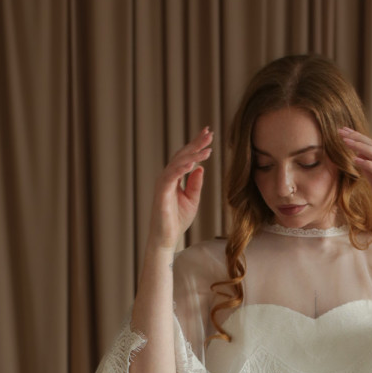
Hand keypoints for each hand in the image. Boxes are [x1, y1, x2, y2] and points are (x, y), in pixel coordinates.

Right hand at [148, 128, 213, 252]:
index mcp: (174, 177)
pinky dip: (181, 169)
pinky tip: (193, 163)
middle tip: (210, 133)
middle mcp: (167, 177)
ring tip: (207, 149)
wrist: (167, 238)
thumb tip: (200, 167)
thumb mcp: (192, 200)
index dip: (197, 145)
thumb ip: (195, 184)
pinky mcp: (161, 193)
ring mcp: (163, 184)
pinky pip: (171, 177)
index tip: (209, 134)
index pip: (186, 157)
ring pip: (177, 163)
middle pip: (182, 155)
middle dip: (196, 144)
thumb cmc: (177, 220)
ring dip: (193, 155)